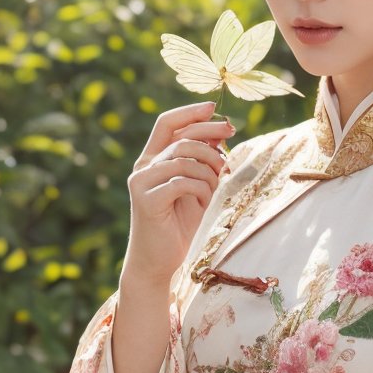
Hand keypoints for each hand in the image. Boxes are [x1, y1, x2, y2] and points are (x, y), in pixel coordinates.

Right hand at [122, 99, 236, 289]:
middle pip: (180, 139)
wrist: (160, 263)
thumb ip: (203, 161)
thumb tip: (222, 132)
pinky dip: (200, 189)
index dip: (190, 112)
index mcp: (153, 160)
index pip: (167, 123)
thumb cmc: (181, 227)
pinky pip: (181, 182)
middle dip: (211, 140)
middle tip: (231, 148)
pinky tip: (204, 203)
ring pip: (183, 159)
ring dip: (208, 171)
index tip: (214, 108)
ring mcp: (141, 183)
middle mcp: (143, 167)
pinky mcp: (146, 200)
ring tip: (216, 189)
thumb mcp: (198, 188)